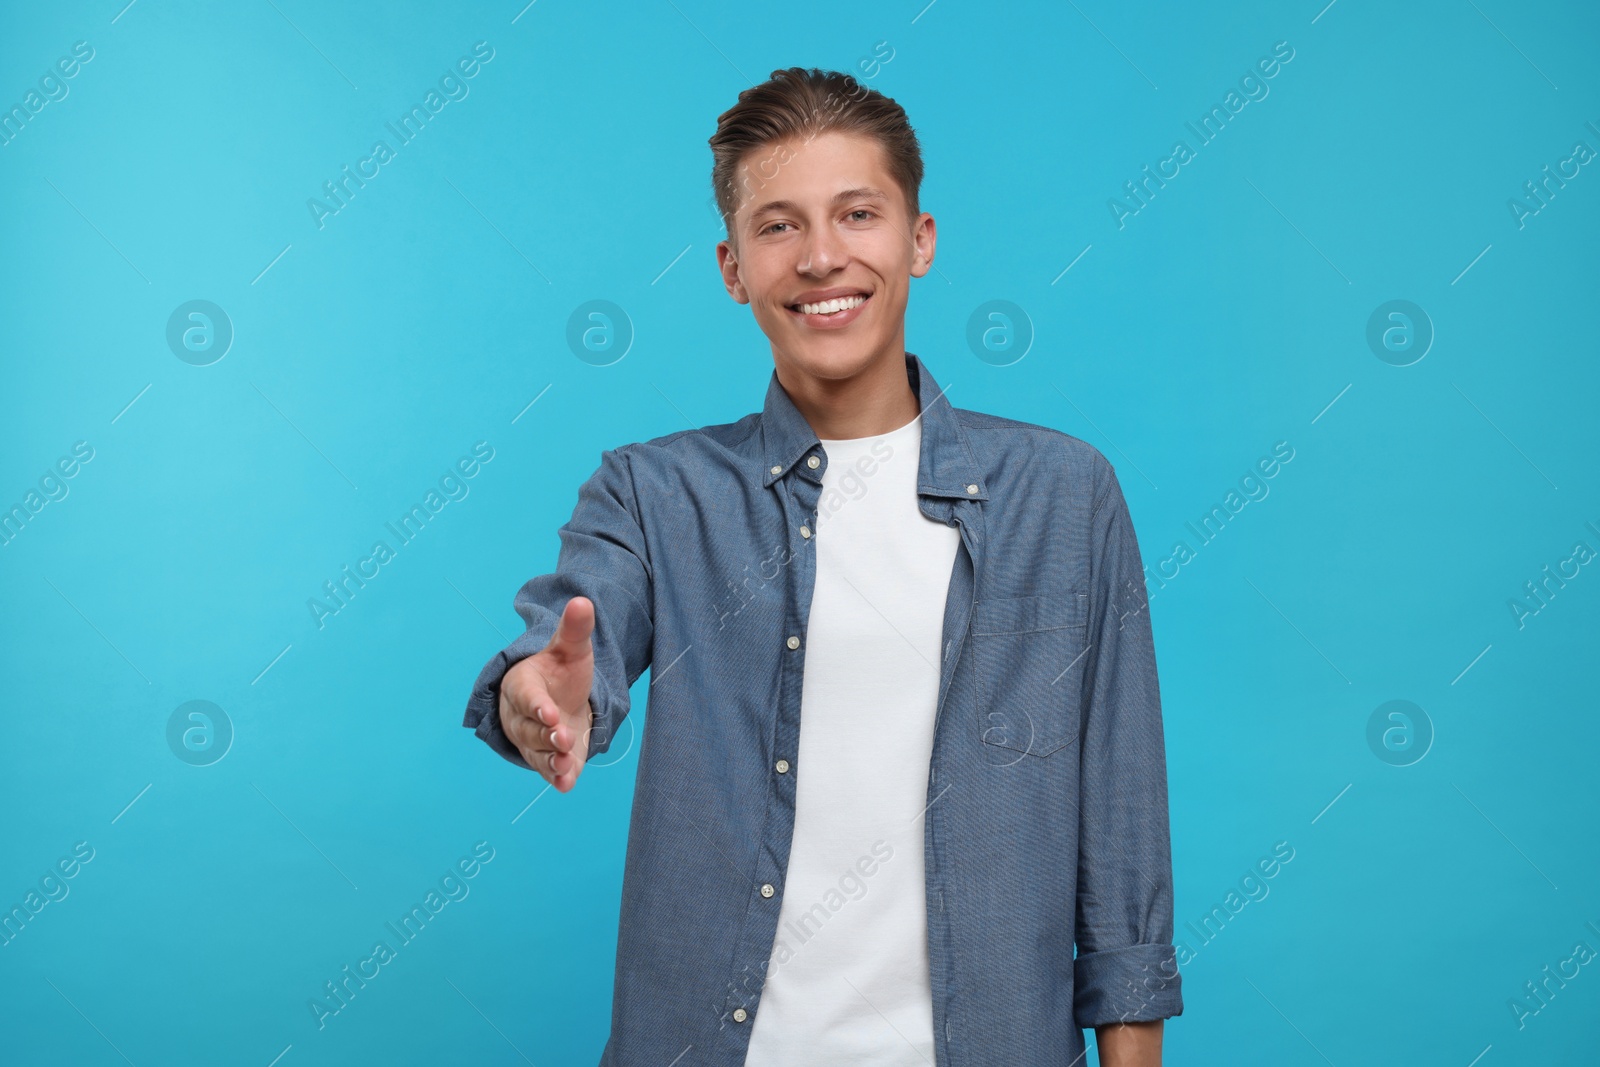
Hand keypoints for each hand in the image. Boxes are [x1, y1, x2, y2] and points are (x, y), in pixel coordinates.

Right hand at [498, 596, 597, 791]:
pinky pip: (549, 772)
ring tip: (565, 764)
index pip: (526, 697)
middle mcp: (521, 717)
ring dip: (551, 760)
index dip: (536, 706)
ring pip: (537, 754)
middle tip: (562, 737)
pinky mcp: (549, 760)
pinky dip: (557, 779)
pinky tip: (566, 784)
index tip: (549, 712)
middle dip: (546, 735)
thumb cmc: (560, 672)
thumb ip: (574, 629)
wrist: (561, 698)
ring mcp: (533, 742)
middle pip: (529, 729)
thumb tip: (583, 601)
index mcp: (521, 686)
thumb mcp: (570, 648)